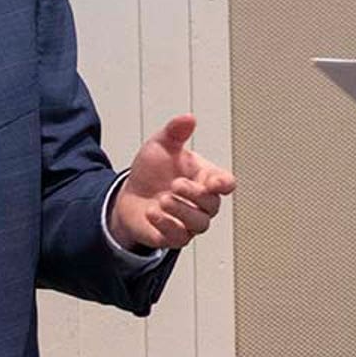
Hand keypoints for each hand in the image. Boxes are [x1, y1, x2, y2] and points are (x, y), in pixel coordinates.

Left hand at [110, 114, 235, 249]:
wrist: (128, 194)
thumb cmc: (152, 170)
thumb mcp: (160, 144)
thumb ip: (175, 132)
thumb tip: (188, 118)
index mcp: (204, 177)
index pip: (226, 183)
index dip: (224, 184)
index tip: (214, 181)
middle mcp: (200, 202)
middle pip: (213, 206)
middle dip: (195, 195)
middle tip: (175, 184)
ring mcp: (188, 221)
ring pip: (200, 224)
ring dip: (182, 211)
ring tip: (162, 199)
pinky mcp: (173, 236)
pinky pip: (179, 238)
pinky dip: (166, 226)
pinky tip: (153, 213)